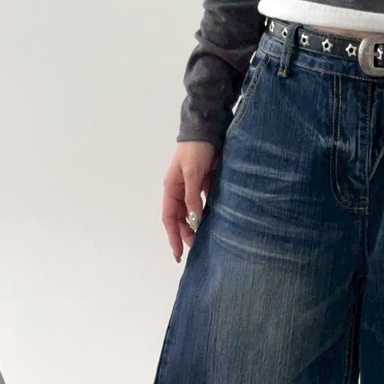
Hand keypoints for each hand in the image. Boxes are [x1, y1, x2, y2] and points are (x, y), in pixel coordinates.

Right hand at [162, 141, 218, 261]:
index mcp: (171, 188)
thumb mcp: (193, 173)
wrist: (208, 129)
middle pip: (180, 218)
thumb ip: (193, 197)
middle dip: (186, 234)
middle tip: (197, 249)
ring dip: (196, 225)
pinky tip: (214, 222)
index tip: (178, 254)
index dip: (173, 236)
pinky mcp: (204, 182)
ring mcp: (192, 186)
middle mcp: (179, 190)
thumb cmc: (196, 149)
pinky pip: (204, 203)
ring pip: (192, 212)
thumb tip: (193, 220)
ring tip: (205, 240)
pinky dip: (207, 213)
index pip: (169, 218)